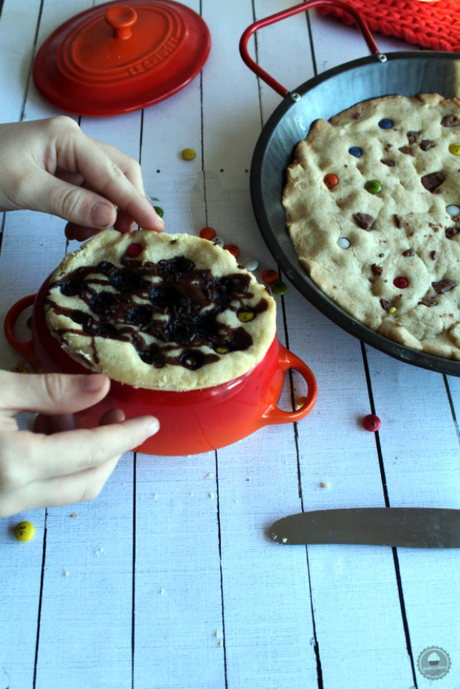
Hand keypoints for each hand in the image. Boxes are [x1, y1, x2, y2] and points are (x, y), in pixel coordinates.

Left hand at [0, 116, 164, 241]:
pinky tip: (76, 230)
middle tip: (125, 237)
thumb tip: (111, 218)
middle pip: (119, 173)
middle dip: (127, 206)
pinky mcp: (59, 173)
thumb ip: (71, 203)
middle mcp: (73, 143)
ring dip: (106, 214)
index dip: (136, 202)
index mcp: (68, 138)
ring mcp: (66, 157)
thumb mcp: (25, 188)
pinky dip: (90, 215)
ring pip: (105, 186)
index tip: (156, 227)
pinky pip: (88, 194)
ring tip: (90, 237)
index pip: (114, 173)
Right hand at [0, 371, 158, 516]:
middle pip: (87, 482)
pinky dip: (55, 463)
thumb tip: (101, 386)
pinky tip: (42, 428)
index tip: (150, 423)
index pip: (91, 452)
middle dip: (110, 449)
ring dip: (79, 455)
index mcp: (16, 463)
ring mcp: (3, 505)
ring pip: (64, 489)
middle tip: (114, 414)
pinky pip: (40, 489)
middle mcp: (12, 495)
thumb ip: (51, 390)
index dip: (125, 436)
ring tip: (63, 413)